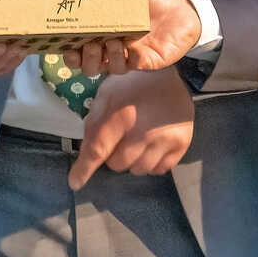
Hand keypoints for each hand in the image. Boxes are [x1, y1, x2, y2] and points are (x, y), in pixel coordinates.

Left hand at [68, 68, 194, 189]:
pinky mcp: (181, 143)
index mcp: (121, 116)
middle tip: (119, 138)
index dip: (84, 170)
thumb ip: (94, 127)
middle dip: (113, 155)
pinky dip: (151, 162)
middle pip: (118, 164)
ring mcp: (165, 139)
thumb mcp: (105, 98)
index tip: (76, 183)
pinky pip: (159, 169)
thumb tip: (86, 157)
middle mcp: (144, 131)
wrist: (165, 74)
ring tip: (136, 140)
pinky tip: (151, 145)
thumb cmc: (129, 85)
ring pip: (138, 170)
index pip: (98, 151)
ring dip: (132, 160)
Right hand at [75, 0, 200, 75]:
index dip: (68, 50)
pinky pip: (128, 67)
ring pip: (105, 69)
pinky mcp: (143, 62)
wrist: (182, 10)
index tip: (64, 44)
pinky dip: (126, 60)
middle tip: (88, 44)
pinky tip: (131, 49)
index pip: (77, 47)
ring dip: (104, 58)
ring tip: (112, 42)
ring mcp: (126, 56)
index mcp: (102, 30)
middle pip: (87, 64)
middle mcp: (110, 47)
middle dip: (82, 59)